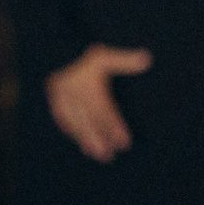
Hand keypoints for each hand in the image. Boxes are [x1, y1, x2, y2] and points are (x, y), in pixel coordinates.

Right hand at [46, 43, 151, 161]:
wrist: (55, 49)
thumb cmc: (84, 54)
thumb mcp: (105, 55)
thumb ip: (125, 60)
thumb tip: (148, 59)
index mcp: (88, 86)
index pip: (104, 111)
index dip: (114, 127)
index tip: (124, 142)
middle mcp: (75, 94)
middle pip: (89, 122)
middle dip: (99, 139)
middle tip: (108, 156)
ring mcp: (63, 99)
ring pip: (76, 124)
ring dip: (86, 140)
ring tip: (97, 154)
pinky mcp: (55, 101)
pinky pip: (64, 120)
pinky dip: (73, 131)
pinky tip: (80, 141)